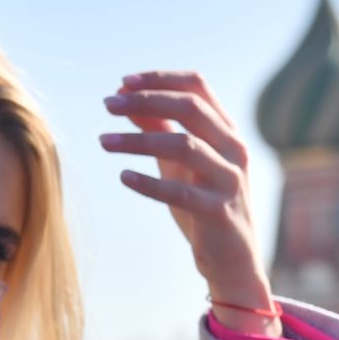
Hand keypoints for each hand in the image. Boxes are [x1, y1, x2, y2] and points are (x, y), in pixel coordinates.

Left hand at [100, 71, 280, 337]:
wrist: (232, 260)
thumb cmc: (203, 205)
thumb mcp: (179, 163)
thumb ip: (158, 130)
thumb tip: (126, 100)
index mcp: (226, 131)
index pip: (197, 86)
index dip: (159, 79)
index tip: (122, 83)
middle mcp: (234, 149)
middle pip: (191, 107)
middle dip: (146, 100)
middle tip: (107, 105)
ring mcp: (230, 180)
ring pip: (185, 145)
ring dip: (139, 140)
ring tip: (104, 142)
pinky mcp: (219, 212)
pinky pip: (182, 192)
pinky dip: (149, 183)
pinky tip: (123, 177)